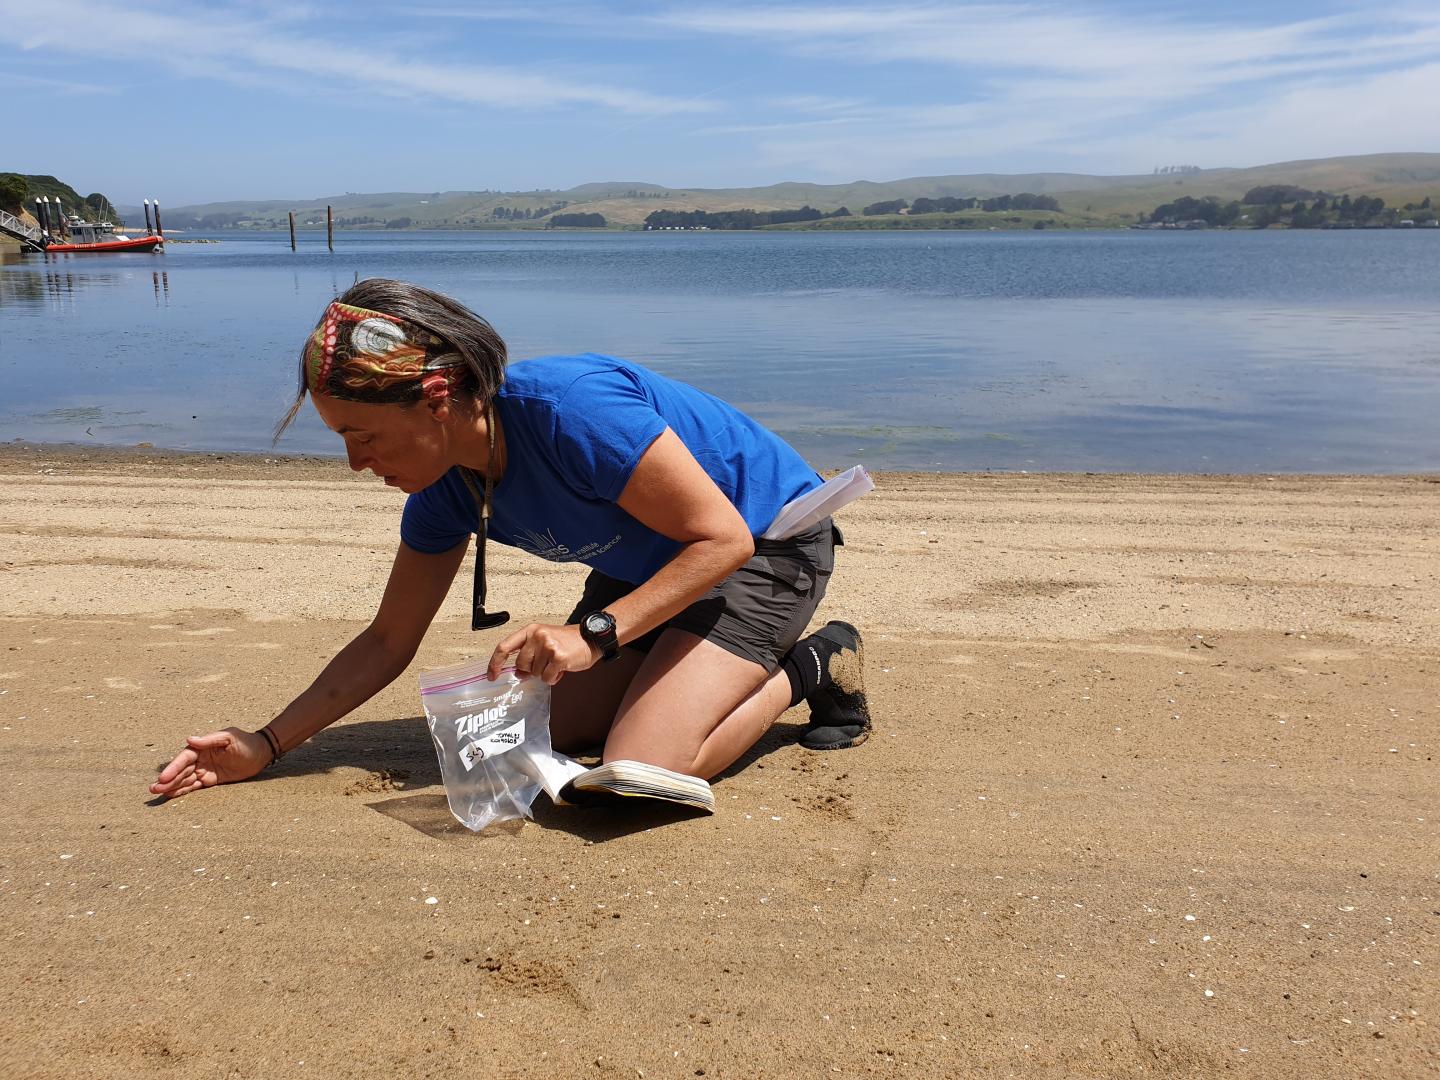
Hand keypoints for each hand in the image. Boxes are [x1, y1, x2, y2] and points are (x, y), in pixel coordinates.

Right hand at [149, 728, 271, 799]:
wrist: (261, 753)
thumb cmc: (245, 741)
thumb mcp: (229, 737)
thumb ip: (209, 740)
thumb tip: (189, 739)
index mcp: (202, 747)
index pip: (184, 758)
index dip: (173, 768)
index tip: (163, 777)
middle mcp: (200, 759)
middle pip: (181, 771)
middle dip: (167, 780)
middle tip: (153, 789)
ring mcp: (204, 770)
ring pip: (185, 780)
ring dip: (171, 786)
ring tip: (158, 794)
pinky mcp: (210, 780)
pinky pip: (194, 786)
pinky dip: (182, 791)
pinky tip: (170, 795)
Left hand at [488, 622, 598, 684]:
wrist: (590, 638)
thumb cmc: (567, 641)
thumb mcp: (544, 641)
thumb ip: (528, 654)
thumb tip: (518, 673)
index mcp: (531, 630)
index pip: (504, 646)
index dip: (495, 662)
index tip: (492, 675)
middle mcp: (538, 636)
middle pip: (521, 664)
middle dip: (531, 669)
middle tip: (545, 663)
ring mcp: (548, 646)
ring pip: (535, 673)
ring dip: (545, 673)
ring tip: (556, 664)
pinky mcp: (558, 657)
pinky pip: (547, 678)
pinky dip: (553, 678)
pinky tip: (561, 669)